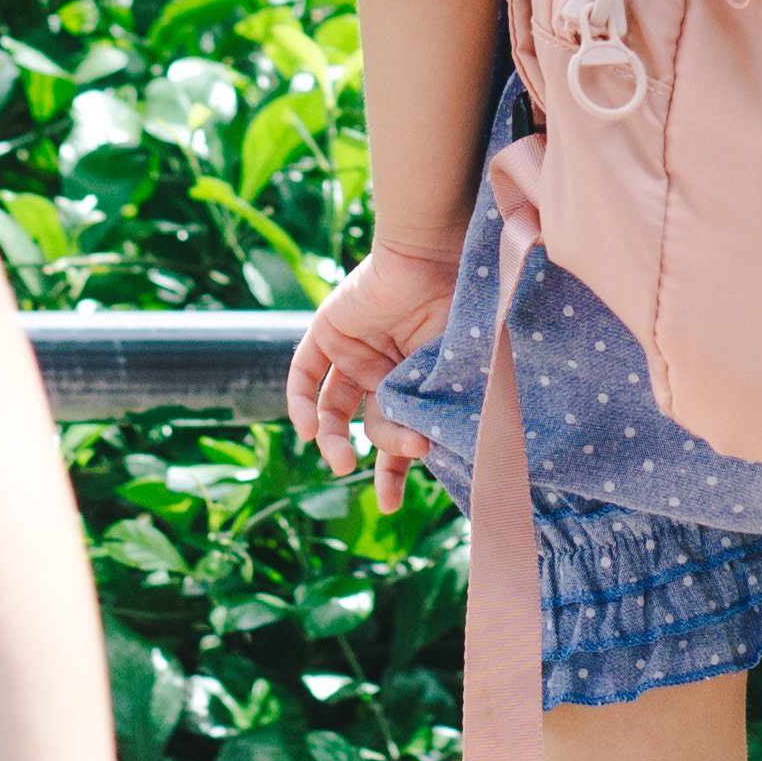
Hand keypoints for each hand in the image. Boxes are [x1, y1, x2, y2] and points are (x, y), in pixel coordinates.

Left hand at [283, 243, 457, 480]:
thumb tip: (450, 460)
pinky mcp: (326, 331)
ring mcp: (354, 351)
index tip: (389, 504)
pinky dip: (298, 403)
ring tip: (339, 460)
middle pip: (368, 426)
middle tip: (384, 485)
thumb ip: (454, 410)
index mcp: (418, 379)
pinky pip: (303, 374)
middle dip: (376, 458)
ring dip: (330, 439)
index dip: (394, 469)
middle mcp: (384, 369)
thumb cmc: (462, 311)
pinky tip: (306, 430)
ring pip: (330, 409)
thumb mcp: (463, 372)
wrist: (434, 256)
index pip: (401, 430)